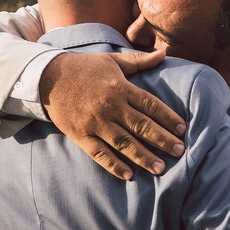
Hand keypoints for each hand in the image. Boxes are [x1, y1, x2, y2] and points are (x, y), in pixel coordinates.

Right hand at [40, 51, 185, 180]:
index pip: (149, 104)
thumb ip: (139, 61)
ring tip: (160, 168)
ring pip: (123, 143)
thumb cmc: (83, 68)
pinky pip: (100, 153)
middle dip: (162, 140)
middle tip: (180, 151)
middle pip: (141, 126)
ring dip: (143, 157)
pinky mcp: (81, 135)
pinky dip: (114, 165)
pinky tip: (129, 175)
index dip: (167, 117)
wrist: (47, 78)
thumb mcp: (111, 60)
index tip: (182, 129)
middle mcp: (110, 106)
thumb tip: (164, 54)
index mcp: (120, 87)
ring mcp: (95, 123)